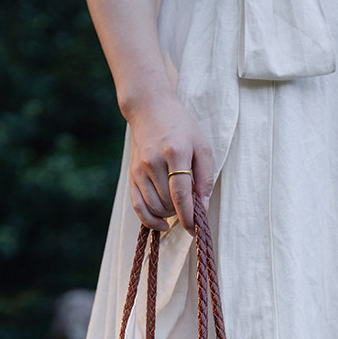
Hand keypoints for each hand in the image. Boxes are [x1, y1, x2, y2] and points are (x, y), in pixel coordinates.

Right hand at [125, 91, 213, 234]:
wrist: (150, 109)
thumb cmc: (181, 127)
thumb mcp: (201, 145)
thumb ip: (205, 177)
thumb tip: (203, 207)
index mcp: (174, 152)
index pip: (180, 193)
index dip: (188, 216)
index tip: (196, 229)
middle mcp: (153, 161)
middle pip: (168, 203)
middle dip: (182, 212)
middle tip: (191, 205)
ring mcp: (140, 169)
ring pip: (154, 208)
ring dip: (169, 214)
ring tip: (179, 205)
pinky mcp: (132, 175)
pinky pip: (138, 207)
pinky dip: (150, 220)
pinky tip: (163, 224)